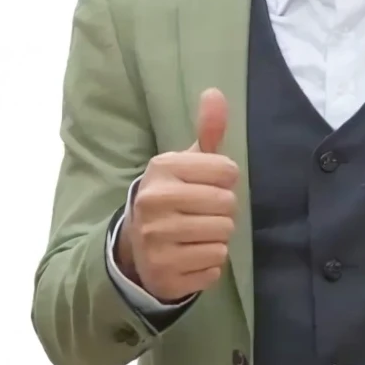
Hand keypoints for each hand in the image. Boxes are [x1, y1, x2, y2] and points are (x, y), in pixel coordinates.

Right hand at [117, 88, 238, 301]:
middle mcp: (154, 202)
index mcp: (162, 169)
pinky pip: (214, 266)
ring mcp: (156, 240)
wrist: (137, 245)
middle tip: (202, 213)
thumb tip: (215, 92)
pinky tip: (190, 255)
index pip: (228, 171)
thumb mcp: (187, 162)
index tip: (208, 185)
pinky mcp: (165, 272)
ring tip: (196, 233)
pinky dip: (209, 263)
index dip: (225, 180)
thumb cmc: (173, 196)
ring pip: (223, 236)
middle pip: (228, 205)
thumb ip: (207, 130)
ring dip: (217, 237)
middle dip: (223, 211)